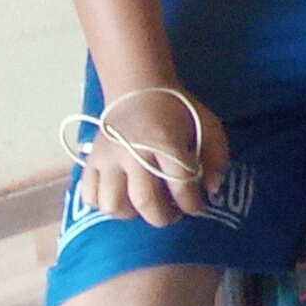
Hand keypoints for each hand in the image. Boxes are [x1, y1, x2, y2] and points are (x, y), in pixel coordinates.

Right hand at [77, 86, 227, 226]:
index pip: (180, 183)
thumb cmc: (177, 110)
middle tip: (172, 215)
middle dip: (163, 217)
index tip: (197, 207)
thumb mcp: (208, 124)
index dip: (192, 203)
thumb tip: (212, 190)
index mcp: (164, 140)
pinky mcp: (90, 160)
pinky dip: (102, 205)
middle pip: (145, 200)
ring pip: (112, 203)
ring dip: (131, 214)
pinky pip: (89, 195)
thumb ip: (217, 156)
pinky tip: (121, 199)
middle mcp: (133, 151)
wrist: (139, 89)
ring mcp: (108, 157)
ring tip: (143, 207)